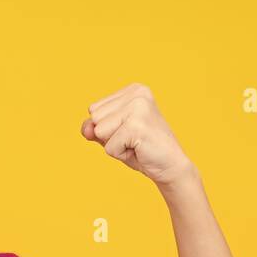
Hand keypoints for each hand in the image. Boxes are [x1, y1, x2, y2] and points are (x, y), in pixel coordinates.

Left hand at [80, 82, 195, 188]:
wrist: (170, 166)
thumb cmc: (141, 150)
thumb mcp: (113, 135)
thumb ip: (94, 128)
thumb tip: (85, 128)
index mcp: (133, 89)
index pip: (94, 109)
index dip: (107, 128)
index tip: (129, 132)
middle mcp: (137, 92)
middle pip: (95, 118)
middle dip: (109, 136)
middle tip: (133, 140)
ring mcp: (138, 107)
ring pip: (99, 131)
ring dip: (114, 145)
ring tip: (135, 144)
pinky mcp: (137, 125)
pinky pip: (109, 147)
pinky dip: (120, 154)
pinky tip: (139, 150)